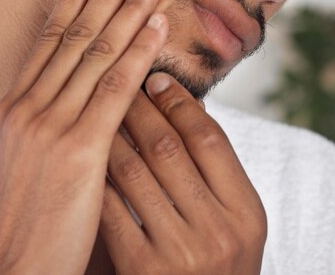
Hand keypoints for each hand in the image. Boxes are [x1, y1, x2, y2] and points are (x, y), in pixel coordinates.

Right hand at [0, 0, 166, 274]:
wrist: (12, 269)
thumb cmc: (23, 215)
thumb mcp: (22, 154)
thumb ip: (45, 115)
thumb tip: (71, 84)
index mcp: (16, 104)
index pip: (50, 35)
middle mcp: (30, 104)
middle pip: (75, 31)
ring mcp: (53, 123)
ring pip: (98, 50)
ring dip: (129, 6)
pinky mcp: (81, 148)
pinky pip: (116, 88)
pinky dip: (139, 52)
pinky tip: (157, 25)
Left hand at [100, 75, 266, 274]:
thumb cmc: (215, 264)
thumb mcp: (233, 221)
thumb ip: (216, 170)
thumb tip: (191, 105)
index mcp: (246, 213)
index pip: (210, 138)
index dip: (180, 102)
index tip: (157, 79)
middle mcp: (217, 231)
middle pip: (168, 146)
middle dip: (140, 107)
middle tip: (121, 81)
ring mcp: (178, 253)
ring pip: (133, 169)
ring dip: (112, 131)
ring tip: (100, 107)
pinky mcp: (141, 270)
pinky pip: (110, 206)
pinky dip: (97, 171)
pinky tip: (88, 149)